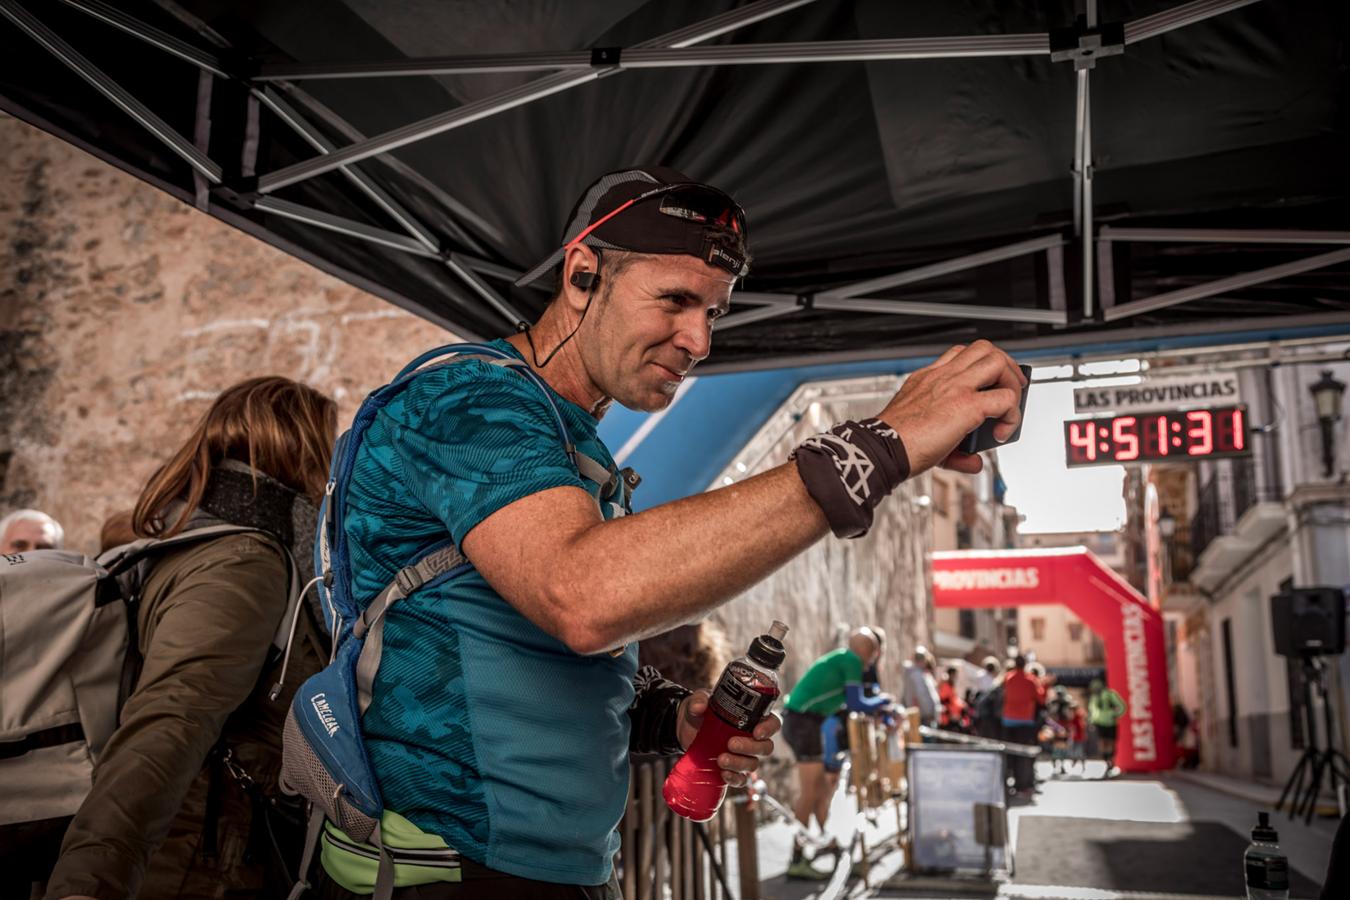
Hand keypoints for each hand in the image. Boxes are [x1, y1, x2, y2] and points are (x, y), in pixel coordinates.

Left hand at [676, 690, 781, 786]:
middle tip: (731, 743)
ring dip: (739, 763)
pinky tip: (723, 774)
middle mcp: (751, 738)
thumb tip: (699, 706)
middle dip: (751, 747)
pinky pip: (741, 779)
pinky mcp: (731, 769)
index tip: (756, 732)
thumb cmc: (699, 712)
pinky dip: (735, 778)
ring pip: (753, 764)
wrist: (684, 730)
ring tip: (721, 760)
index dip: (769, 728)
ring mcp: (742, 755)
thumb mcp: (698, 701)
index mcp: (751, 718)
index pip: (772, 723)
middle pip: (766, 747)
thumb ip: (699, 700)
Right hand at [875, 340, 1026, 475]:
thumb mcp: (923, 433)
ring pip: (998, 362)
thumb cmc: (896, 444)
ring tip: (1011, 405)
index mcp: (928, 379)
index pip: (960, 355)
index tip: (986, 384)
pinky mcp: (967, 405)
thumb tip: (973, 461)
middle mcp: (943, 377)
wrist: (883, 450)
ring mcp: (956, 387)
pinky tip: (1002, 432)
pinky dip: (1012, 415)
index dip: (979, 366)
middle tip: (1010, 386)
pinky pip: (1005, 398)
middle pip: (984, 348)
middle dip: (1005, 365)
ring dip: (1012, 382)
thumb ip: (954, 448)